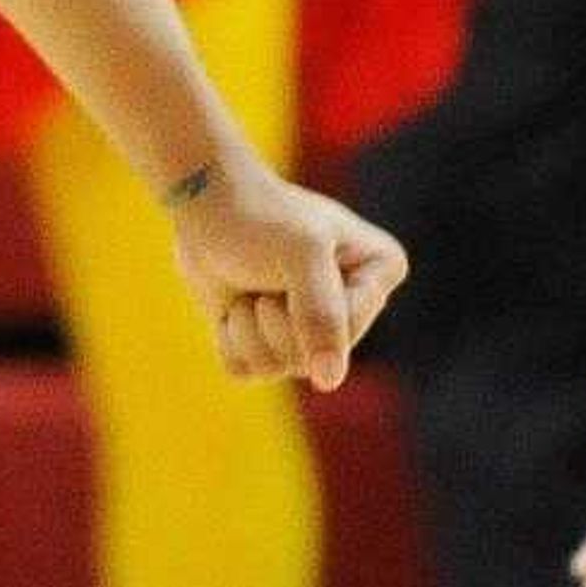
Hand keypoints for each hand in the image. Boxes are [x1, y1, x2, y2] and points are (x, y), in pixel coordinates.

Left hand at [166, 154, 404, 391]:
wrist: (206, 205)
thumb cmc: (260, 217)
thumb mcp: (301, 256)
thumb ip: (322, 316)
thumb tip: (330, 382)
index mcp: (379, 271)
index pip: (349, 326)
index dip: (308, 306)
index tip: (291, 262)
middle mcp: (354, 304)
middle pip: (315, 359)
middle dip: (275, 321)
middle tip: (265, 278)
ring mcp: (311, 327)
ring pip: (278, 368)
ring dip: (248, 329)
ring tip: (249, 289)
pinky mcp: (269, 342)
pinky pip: (249, 371)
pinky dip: (230, 340)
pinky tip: (233, 307)